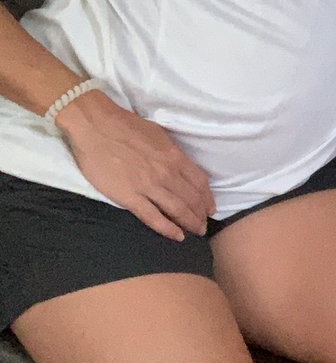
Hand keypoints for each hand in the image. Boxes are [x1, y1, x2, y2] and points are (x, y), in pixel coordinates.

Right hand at [56, 90, 215, 240]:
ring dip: (190, 223)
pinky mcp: (130, 197)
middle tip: (204, 225)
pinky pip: (153, 217)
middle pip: (191, 199)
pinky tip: (177, 236)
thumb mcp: (159, 134)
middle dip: (201, 214)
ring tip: (196, 232)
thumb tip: (179, 164)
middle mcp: (167, 173)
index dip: (208, 197)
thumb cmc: (126, 125)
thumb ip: (171, 152)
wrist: (97, 127)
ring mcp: (149, 186)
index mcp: (174, 156)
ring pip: (177, 210)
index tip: (211, 208)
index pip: (199, 182)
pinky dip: (168, 229)